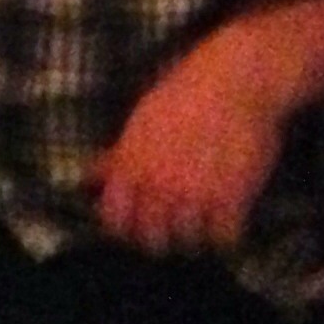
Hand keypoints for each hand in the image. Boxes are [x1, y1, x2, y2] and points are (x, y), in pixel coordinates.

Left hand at [94, 19, 299, 256]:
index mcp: (131, 165)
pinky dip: (227, 234)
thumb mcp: (140, 121)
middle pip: (151, 240)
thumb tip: (89, 178)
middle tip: (172, 228)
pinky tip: (228, 219)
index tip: (135, 226)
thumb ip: (117, 155)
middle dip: (160, 239)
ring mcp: (196, 193)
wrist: (233, 81)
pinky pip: (225, 238)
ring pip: (188, 242)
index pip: (114, 219)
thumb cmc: (183, 95)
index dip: (122, 229)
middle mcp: (159, 184)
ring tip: (202, 221)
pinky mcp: (233, 196)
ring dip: (195, 236)